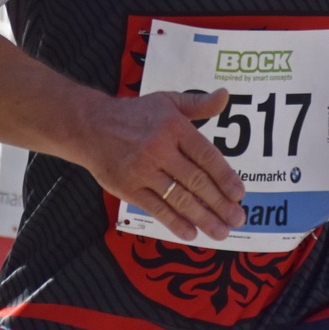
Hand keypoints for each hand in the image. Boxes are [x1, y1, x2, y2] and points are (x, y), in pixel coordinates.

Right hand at [78, 89, 246, 241]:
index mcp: (173, 127)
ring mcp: (142, 170)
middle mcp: (158, 149)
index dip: (225, 176)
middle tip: (238, 218)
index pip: (205, 155)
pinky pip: (155, 208)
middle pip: (196, 181)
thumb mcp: (167, 101)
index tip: (239, 193)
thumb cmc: (134, 114)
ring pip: (178, 198)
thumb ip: (198, 104)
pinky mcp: (128, 187)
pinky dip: (174, 223)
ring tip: (221, 232)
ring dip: (202, 218)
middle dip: (220, 203)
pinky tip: (191, 233)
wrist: (89, 126)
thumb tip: (226, 95)